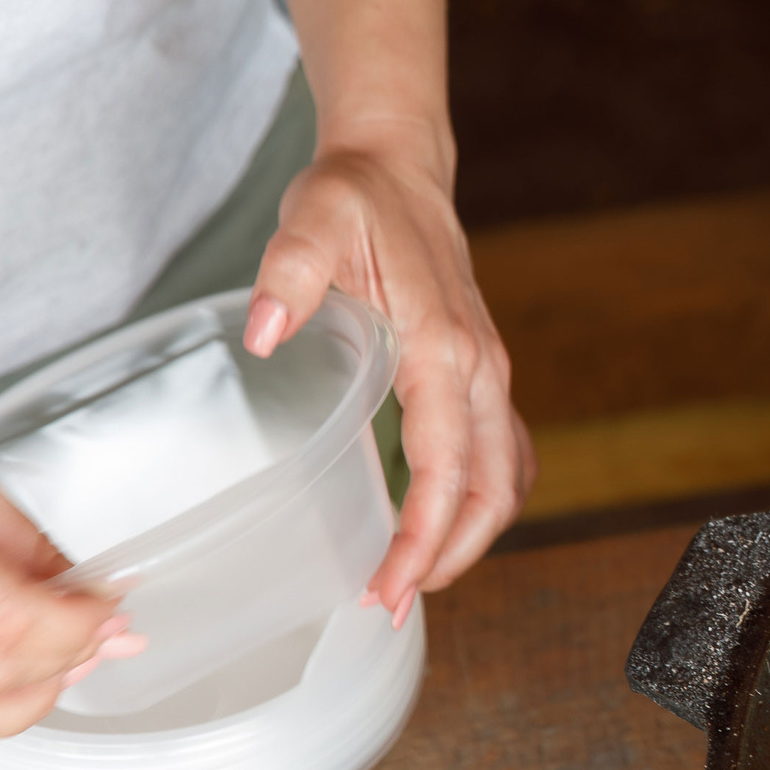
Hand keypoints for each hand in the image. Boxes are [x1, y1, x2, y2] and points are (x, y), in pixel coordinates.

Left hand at [245, 146, 531, 624]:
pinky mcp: (480, 373)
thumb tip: (263, 333)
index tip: (387, 589)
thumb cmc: (357, 196)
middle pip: (492, 491)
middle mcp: (481, 369)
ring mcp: (487, 373)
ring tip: (413, 578)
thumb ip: (290, 274)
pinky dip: (479, 501)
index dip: (422, 540)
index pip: (449, 470)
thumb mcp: (314, 220)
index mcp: (446, 349)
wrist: (399, 165)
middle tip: (391, 604)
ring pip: (506, 479)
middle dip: (449, 557)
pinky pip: (501, 454)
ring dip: (471, 536)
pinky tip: (439, 523)